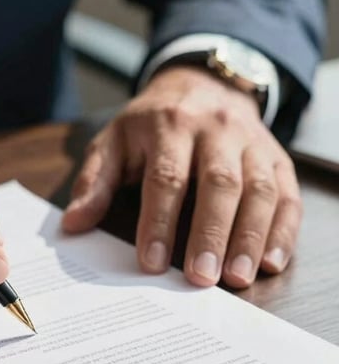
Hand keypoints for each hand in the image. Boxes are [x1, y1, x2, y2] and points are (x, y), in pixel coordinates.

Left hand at [62, 66, 301, 287]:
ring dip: (250, 238)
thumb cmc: (151, 124)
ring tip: (237, 278)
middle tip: (201, 278)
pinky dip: (283, 232)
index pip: (166, 177)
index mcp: (170, 125)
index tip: (152, 263)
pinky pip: (288, 196)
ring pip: (260, 190)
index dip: (160, 222)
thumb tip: (74, 223)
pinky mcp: (278, 158)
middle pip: (220, 184)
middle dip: (211, 234)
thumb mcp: (114, 141)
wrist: (201, 84)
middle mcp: (217, 130)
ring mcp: (252, 143)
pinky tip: (271, 263)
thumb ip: (96, 182)